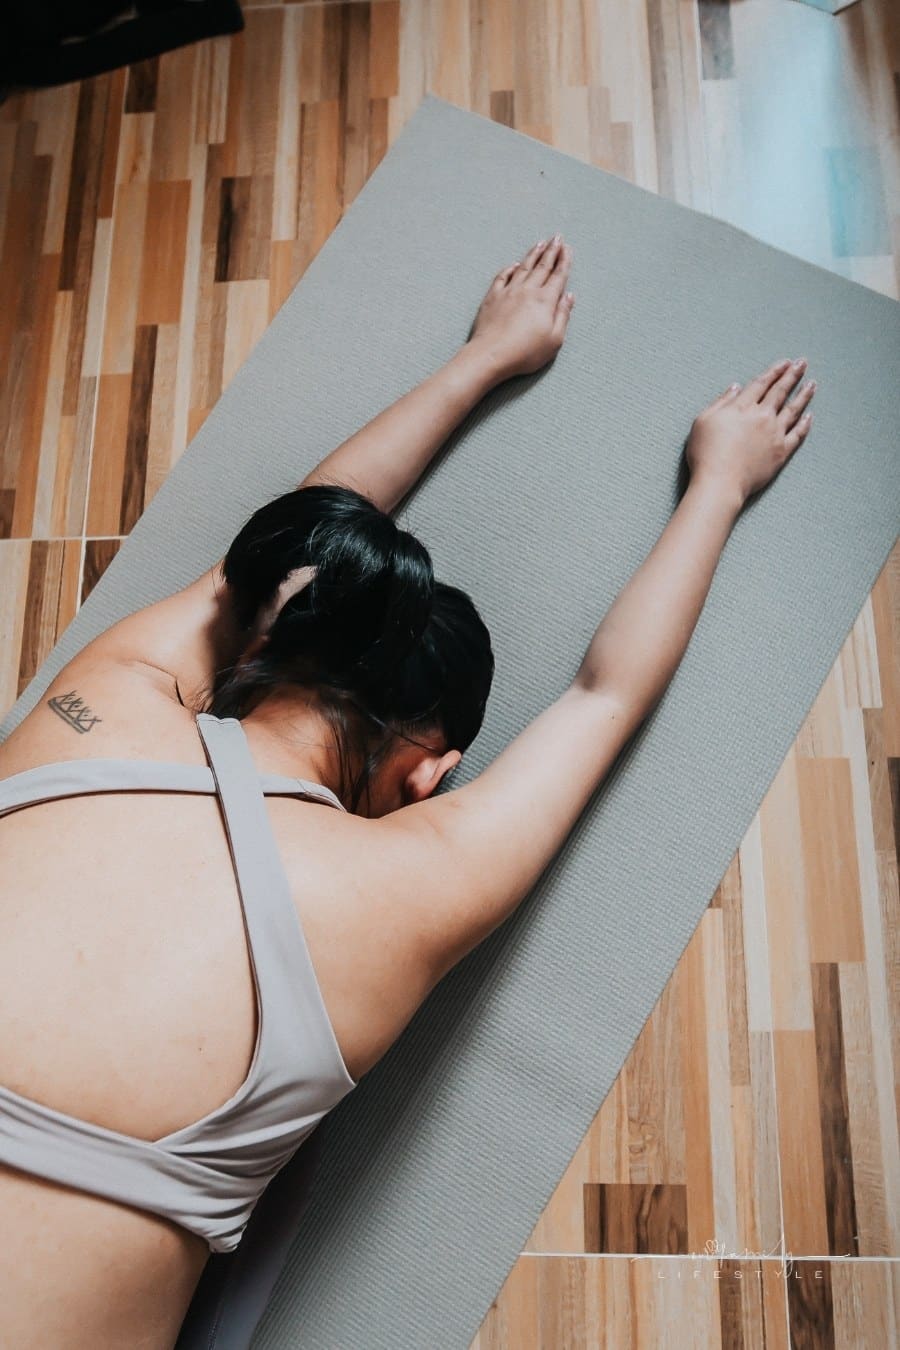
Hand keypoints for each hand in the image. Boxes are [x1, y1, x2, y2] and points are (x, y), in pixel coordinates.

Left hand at [468, 236, 574, 379]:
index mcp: (545, 300)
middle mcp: (528, 291)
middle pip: (542, 266)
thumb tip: (569, 296)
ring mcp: (508, 292)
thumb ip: (563, 316)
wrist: (491, 355)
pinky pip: (502, 276)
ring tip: (540, 243)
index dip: (564, 261)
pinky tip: (514, 265)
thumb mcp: (554, 340)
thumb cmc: (524, 352)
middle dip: (551, 251)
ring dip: (533, 254)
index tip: (567, 248)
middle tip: (557, 238)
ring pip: (524, 267)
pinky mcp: (492, 297)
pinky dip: (509, 269)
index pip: (558, 275)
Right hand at [686, 358, 815, 507]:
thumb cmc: (706, 453)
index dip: (774, 372)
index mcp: (742, 407)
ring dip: (803, 395)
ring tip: (811, 384)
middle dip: (792, 375)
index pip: (762, 384)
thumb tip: (736, 388)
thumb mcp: (703, 421)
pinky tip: (809, 416)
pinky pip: (797, 434)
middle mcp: (762, 416)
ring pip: (793, 409)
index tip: (785, 363)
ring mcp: (774, 434)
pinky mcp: (781, 452)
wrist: (720, 482)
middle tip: (802, 364)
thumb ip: (721, 402)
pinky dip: (805, 424)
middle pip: (780, 391)